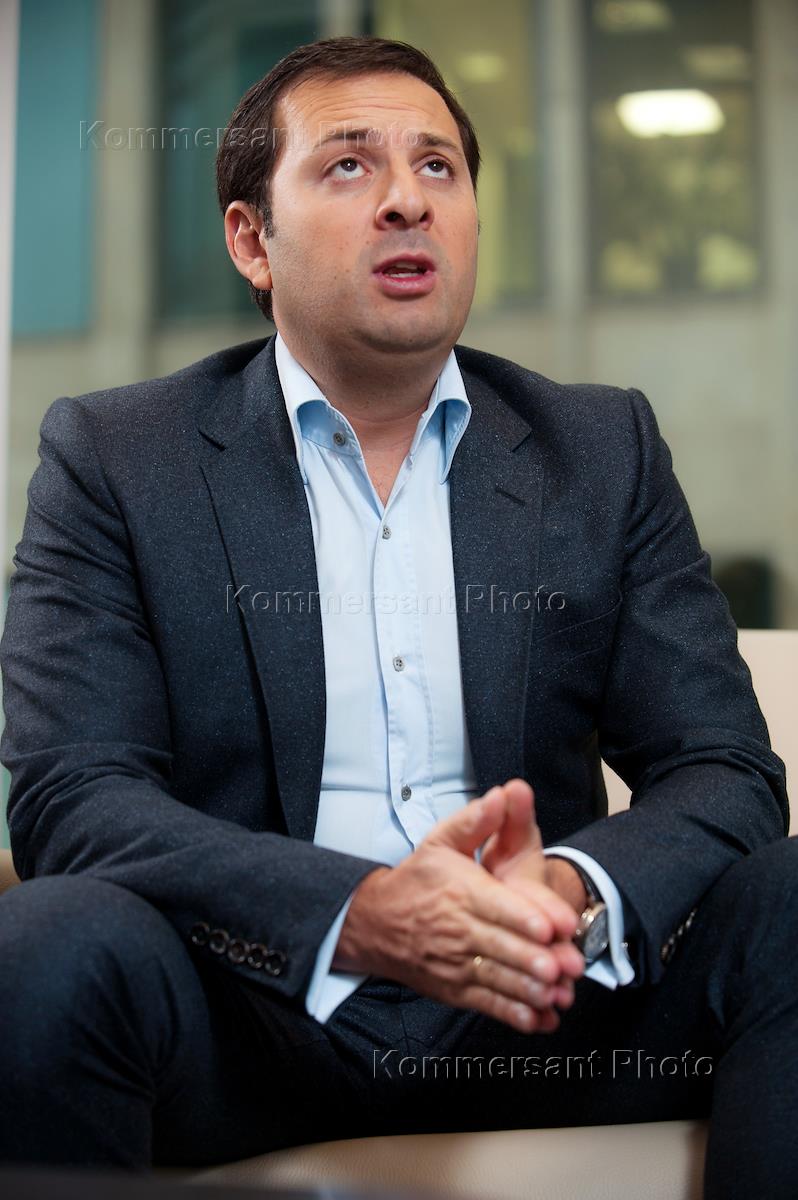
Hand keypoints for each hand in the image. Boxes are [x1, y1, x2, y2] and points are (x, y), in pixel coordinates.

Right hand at [334, 785, 578, 1032]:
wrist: (374, 922)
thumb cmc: (417, 879)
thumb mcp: (440, 841)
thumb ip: (476, 821)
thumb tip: (501, 796)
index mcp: (461, 891)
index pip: (496, 905)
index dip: (525, 916)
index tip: (552, 926)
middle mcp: (459, 929)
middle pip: (502, 945)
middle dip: (534, 958)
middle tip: (565, 966)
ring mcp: (457, 963)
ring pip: (497, 979)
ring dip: (528, 989)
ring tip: (557, 995)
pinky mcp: (455, 989)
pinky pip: (486, 1004)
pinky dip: (513, 1014)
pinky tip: (539, 1019)